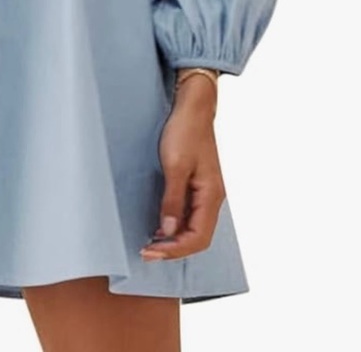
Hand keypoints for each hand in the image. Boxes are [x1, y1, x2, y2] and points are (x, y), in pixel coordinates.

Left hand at [140, 78, 225, 260]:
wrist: (193, 106)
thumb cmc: (185, 131)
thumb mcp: (174, 166)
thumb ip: (173, 200)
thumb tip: (169, 232)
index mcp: (211, 195)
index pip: (198, 237)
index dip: (175, 250)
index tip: (151, 252)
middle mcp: (212, 197)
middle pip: (198, 236)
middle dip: (174, 249)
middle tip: (147, 252)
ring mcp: (206, 191)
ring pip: (195, 226)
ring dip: (175, 239)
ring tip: (152, 243)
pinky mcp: (198, 184)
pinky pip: (190, 213)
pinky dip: (176, 224)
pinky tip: (160, 224)